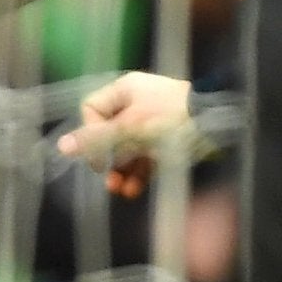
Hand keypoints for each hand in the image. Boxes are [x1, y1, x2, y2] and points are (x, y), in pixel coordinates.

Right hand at [58, 71, 200, 197]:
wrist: (219, 123)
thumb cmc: (171, 118)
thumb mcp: (130, 129)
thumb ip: (96, 139)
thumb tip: (62, 146)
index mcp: (126, 90)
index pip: (92, 110)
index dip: (91, 133)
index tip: (98, 153)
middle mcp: (137, 103)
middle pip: (109, 134)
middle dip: (106, 159)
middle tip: (108, 178)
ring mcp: (153, 122)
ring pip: (128, 149)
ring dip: (121, 170)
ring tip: (120, 190)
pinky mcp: (168, 140)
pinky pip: (146, 157)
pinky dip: (139, 172)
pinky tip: (134, 190)